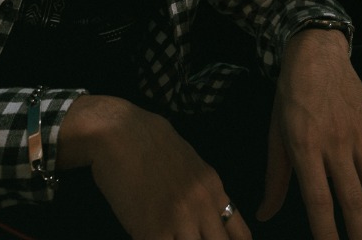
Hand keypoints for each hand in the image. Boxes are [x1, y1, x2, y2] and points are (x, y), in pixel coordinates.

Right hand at [58, 95, 248, 239]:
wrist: (120, 132)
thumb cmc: (150, 144)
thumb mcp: (190, 165)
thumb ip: (203, 194)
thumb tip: (210, 218)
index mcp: (214, 188)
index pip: (240, 234)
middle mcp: (202, 205)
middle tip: (188, 238)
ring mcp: (179, 219)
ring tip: (169, 237)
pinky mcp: (152, 231)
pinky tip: (149, 237)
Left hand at [258, 29, 361, 239]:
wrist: (316, 52)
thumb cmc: (291, 95)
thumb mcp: (276, 134)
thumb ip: (275, 178)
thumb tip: (264, 215)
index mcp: (306, 147)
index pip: (319, 201)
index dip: (326, 234)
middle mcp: (335, 143)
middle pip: (353, 199)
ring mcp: (360, 133)